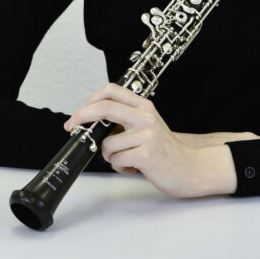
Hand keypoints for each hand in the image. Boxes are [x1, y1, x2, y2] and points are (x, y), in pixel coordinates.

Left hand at [64, 83, 240, 197]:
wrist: (188, 167)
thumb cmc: (163, 149)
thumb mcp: (147, 125)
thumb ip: (125, 119)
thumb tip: (93, 121)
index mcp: (144, 106)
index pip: (112, 91)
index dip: (91, 99)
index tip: (80, 112)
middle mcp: (145, 116)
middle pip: (104, 107)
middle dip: (81, 116)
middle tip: (71, 125)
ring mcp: (146, 135)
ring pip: (107, 144)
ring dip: (109, 157)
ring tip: (125, 160)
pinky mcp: (146, 154)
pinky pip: (116, 160)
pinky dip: (119, 168)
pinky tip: (133, 168)